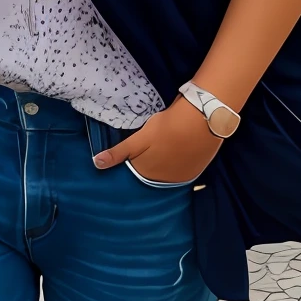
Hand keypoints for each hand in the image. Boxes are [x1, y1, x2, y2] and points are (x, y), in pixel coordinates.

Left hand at [94, 95, 223, 184]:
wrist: (203, 120)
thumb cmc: (168, 126)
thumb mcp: (140, 137)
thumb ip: (119, 152)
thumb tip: (96, 164)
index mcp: (147, 172)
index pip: (133, 169)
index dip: (133, 156)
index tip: (137, 145)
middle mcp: (163, 180)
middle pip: (149, 172)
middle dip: (148, 160)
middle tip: (155, 141)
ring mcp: (180, 177)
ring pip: (165, 172)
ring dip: (164, 162)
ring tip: (168, 143)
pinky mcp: (194, 171)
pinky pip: (181, 171)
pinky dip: (178, 163)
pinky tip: (180, 149)